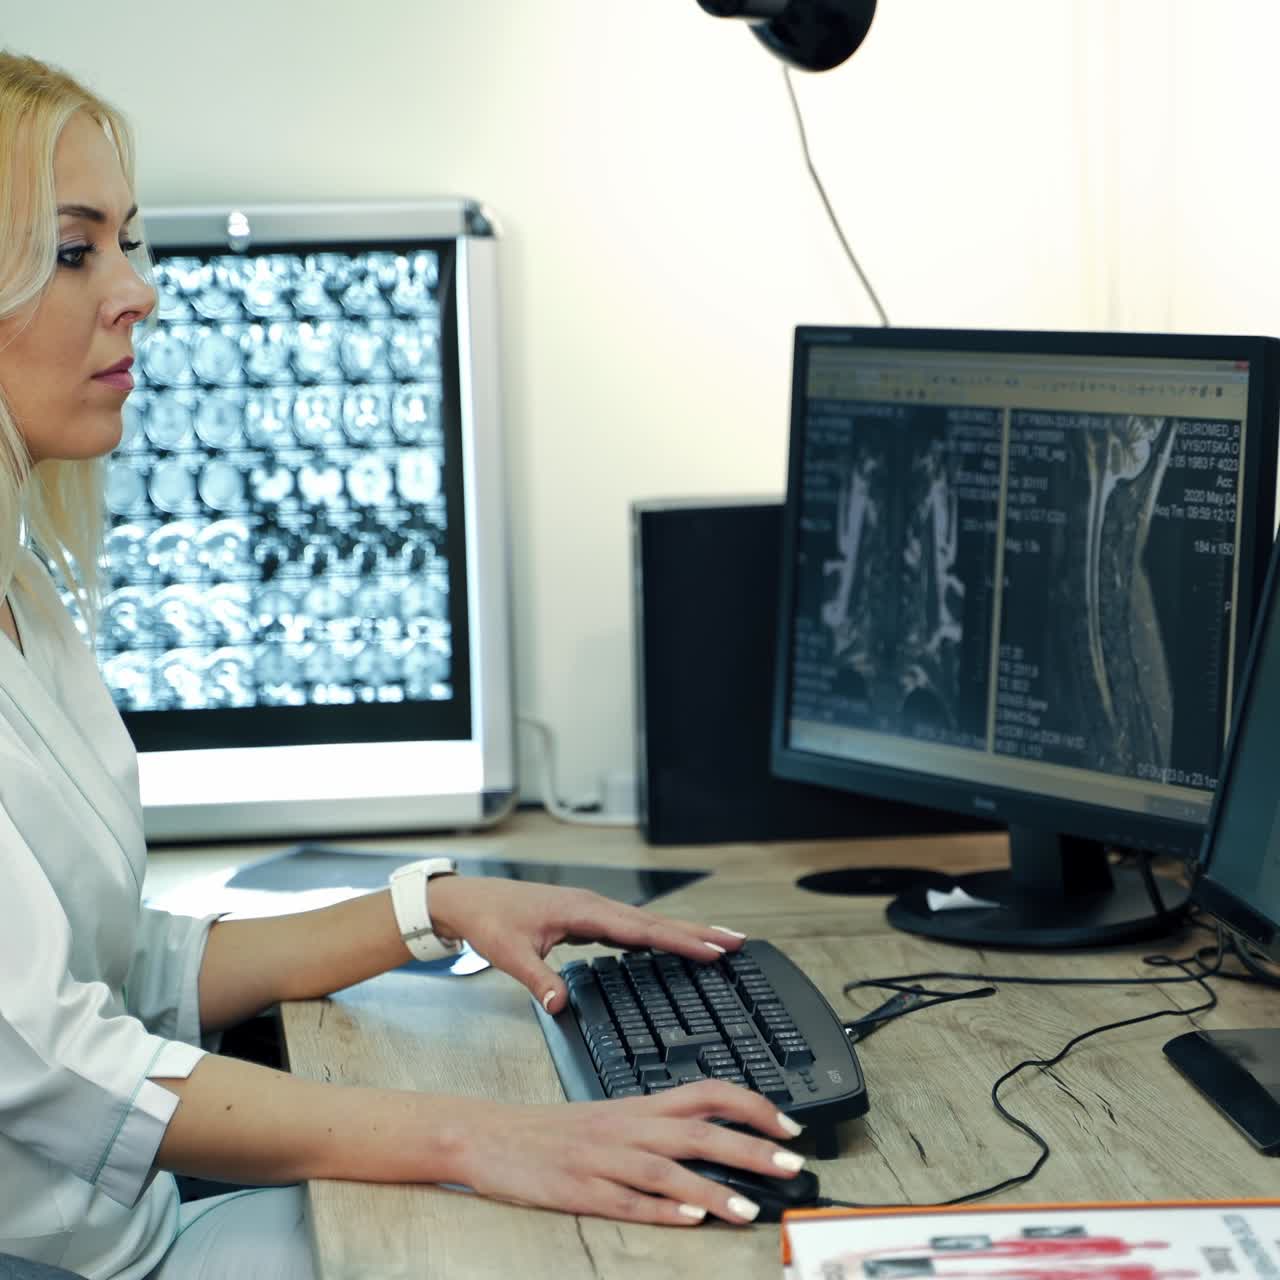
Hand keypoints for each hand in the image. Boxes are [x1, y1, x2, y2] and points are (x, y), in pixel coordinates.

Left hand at [427, 877, 744, 1012]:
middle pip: (656, 921)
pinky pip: (631, 927)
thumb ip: (537, 978)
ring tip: (717, 943)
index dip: (680, 940)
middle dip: (698, 932)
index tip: (713, 949)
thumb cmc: (490, 920)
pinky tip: (668, 945)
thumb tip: (560, 1005)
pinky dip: (657, 934)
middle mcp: (594, 906)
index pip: (641, 929)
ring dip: (682, 932)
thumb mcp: (509, 954)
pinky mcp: (586, 917)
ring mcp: (592, 910)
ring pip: (646, 922)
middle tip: (738, 942)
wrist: (470, 899)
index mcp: (583, 912)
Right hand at [440, 1080, 805, 1224]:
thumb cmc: (555, 1130)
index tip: (788, 1125)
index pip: (706, 1093)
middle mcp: (627, 1127)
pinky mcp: (580, 1190)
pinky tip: (687, 1217)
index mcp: (638, 1106)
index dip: (751, 1106)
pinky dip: (659, 1208)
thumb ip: (660, 1125)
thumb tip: (716, 1138)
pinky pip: (625, 1200)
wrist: (492, 1134)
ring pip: (667, 1168)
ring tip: (749, 1208)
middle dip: (749, 1147)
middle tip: (790, 1165)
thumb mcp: (613, 1117)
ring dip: (712, 1188)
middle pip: (698, 1131)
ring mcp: (603, 1158)